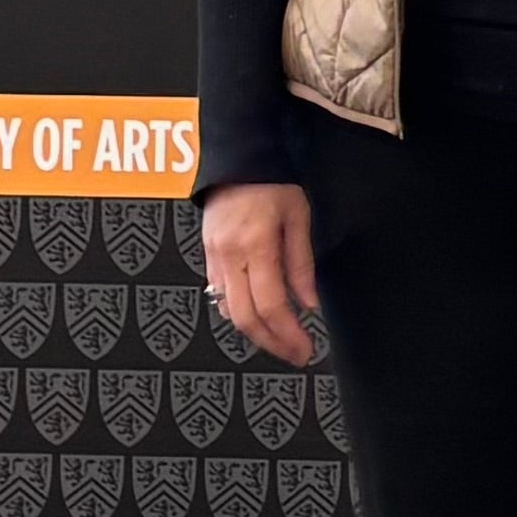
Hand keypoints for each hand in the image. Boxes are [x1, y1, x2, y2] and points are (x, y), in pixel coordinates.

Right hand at [201, 182, 321, 366]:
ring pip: (229, 312)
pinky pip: (220, 297)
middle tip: (296, 354)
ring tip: (282, 340)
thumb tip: (308, 304)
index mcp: (256, 246)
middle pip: (246, 318)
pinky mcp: (208, 258)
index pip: (271, 305)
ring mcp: (214, 259)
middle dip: (272, 343)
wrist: (236, 162)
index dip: (288, 334)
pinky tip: (259, 317)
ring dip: (256, 333)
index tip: (305, 349)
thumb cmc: (272, 183)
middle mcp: (230, 257)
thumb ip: (301, 263)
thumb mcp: (298, 217)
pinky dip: (239, 313)